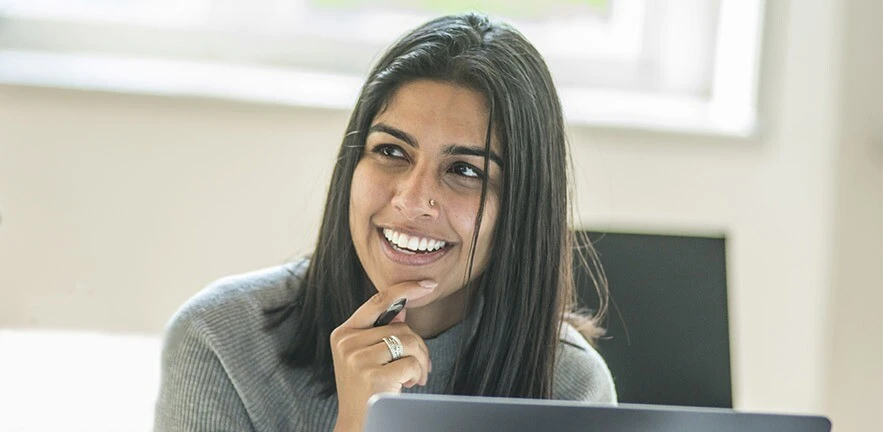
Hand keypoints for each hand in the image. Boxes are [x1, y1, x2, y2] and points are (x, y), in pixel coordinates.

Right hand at [330, 280, 436, 431]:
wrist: (357, 425)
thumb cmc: (366, 391)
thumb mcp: (367, 357)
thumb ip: (382, 331)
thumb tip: (402, 305)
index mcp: (343, 334)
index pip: (377, 301)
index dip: (405, 289)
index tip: (428, 284)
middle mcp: (347, 343)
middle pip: (401, 327)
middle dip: (418, 347)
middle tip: (419, 368)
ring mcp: (357, 359)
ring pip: (409, 342)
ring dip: (420, 362)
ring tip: (414, 378)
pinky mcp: (372, 376)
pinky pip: (410, 363)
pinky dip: (416, 375)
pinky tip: (407, 386)